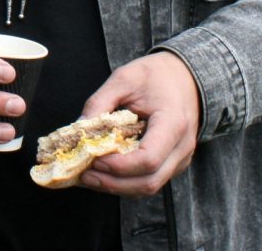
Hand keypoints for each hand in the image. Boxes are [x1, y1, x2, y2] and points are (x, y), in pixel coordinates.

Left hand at [76, 50, 199, 195]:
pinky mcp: (174, 163)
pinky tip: (104, 173)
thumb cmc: (155, 75)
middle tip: (83, 175)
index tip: (93, 158)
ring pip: (149, 186)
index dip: (118, 166)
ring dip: (117, 186)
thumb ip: (99, 103)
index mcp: (173, 123)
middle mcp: (182, 147)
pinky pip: (150, 180)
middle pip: (149, 181)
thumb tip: (77, 129)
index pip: (148, 159)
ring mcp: (181, 158)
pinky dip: (126, 182)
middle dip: (113, 183)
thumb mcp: (123, 79)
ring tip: (88, 177)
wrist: (185, 76)